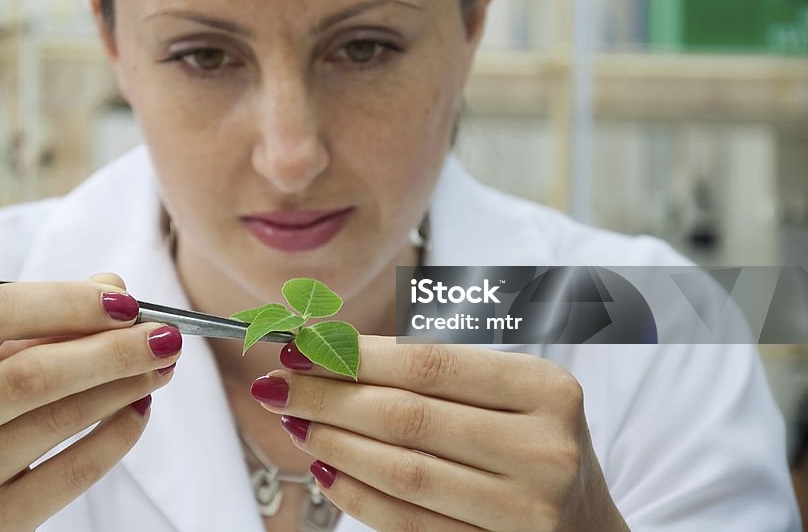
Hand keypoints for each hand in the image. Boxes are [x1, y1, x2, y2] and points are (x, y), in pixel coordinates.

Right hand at [0, 274, 181, 531]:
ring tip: (160, 365)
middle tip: (164, 335)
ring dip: (124, 386)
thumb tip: (114, 290)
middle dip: (111, 349)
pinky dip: (118, 434)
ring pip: (57, 419)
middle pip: (30, 373)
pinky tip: (138, 408)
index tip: (125, 300)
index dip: (65, 301)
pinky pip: (73, 472)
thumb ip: (39, 318)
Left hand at [251, 336, 628, 531]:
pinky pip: (410, 523)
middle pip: (409, 417)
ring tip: (295, 422)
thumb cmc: (531, 439)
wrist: (585, 525)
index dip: (355, 356)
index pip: (428, 365)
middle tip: (277, 385)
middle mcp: (544, 449)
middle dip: (329, 397)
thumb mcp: (507, 390)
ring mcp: (526, 510)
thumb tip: (326, 348)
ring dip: (334, 445)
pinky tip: (325, 471)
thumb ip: (432, 370)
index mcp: (546, 389)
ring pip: (403, 472)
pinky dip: (358, 496)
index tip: (299, 347)